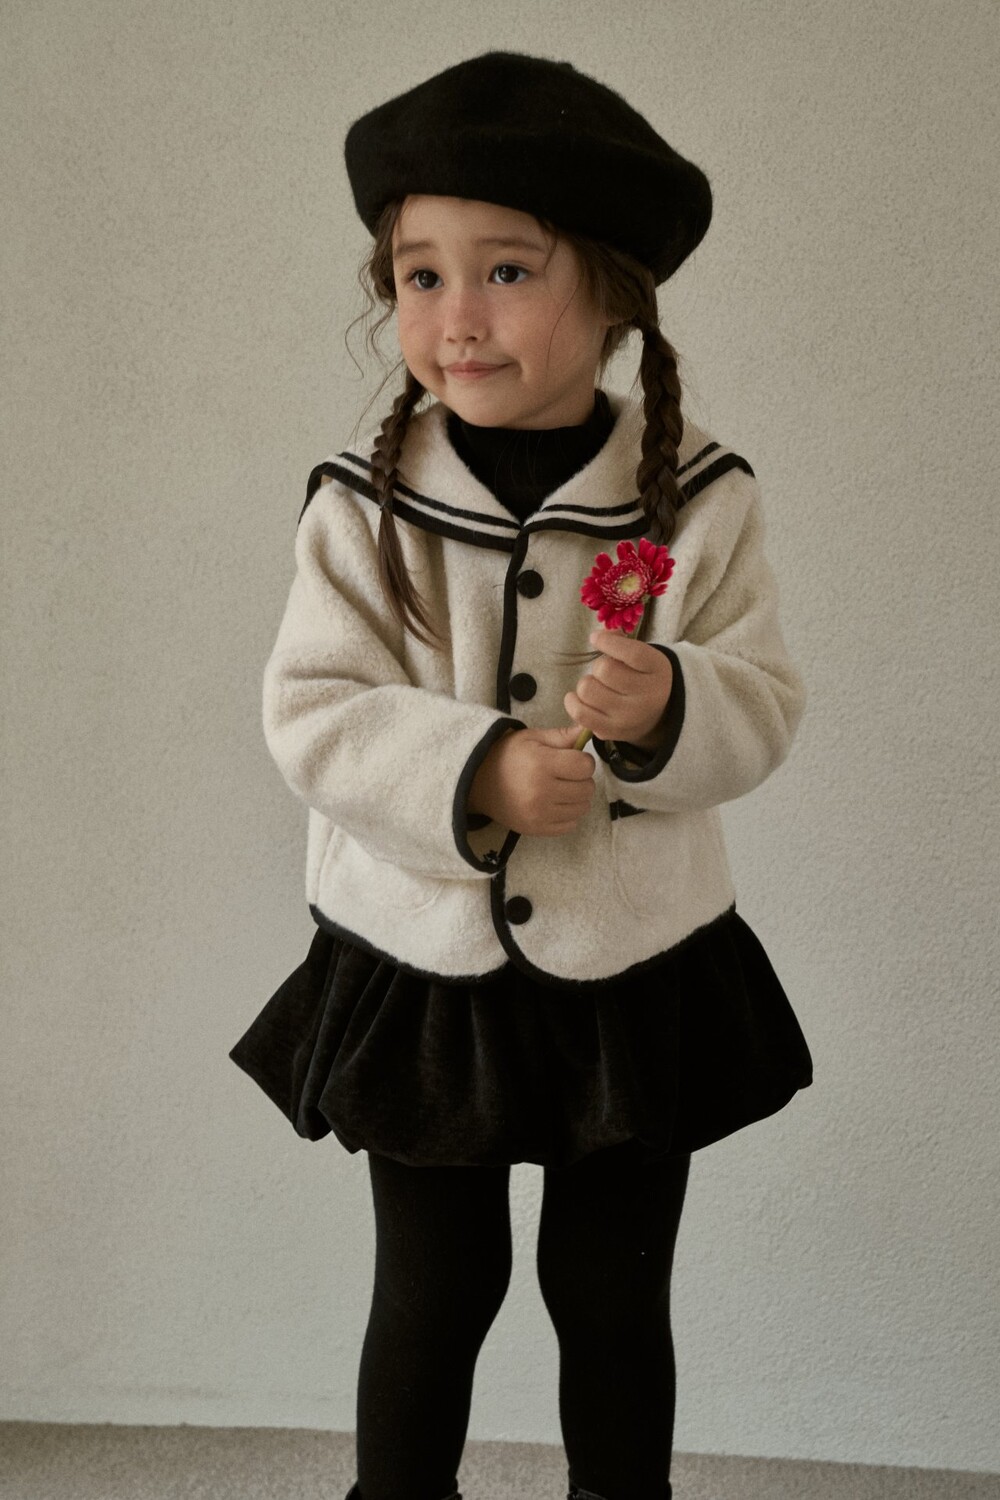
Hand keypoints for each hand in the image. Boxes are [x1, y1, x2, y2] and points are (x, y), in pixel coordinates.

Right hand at [467, 725, 595, 835]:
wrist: (478, 783)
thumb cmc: (507, 756)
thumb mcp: (532, 738)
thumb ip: (562, 736)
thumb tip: (588, 731)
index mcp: (541, 764)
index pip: (585, 766)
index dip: (583, 760)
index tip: (572, 759)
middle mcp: (542, 792)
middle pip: (587, 789)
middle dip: (582, 779)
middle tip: (567, 774)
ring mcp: (539, 814)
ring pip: (582, 808)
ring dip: (577, 798)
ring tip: (561, 789)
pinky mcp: (537, 829)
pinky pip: (571, 825)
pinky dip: (568, 815)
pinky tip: (555, 804)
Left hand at [564, 629, 672, 747]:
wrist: (657, 714)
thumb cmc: (642, 677)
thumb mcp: (642, 656)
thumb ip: (621, 641)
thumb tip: (598, 637)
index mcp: (656, 671)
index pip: (632, 654)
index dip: (608, 643)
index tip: (595, 638)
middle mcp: (646, 697)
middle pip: (604, 670)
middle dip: (599, 666)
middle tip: (605, 673)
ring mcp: (628, 718)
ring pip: (587, 690)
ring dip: (586, 684)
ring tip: (596, 686)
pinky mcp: (611, 732)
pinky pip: (580, 713)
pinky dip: (573, 702)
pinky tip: (580, 698)